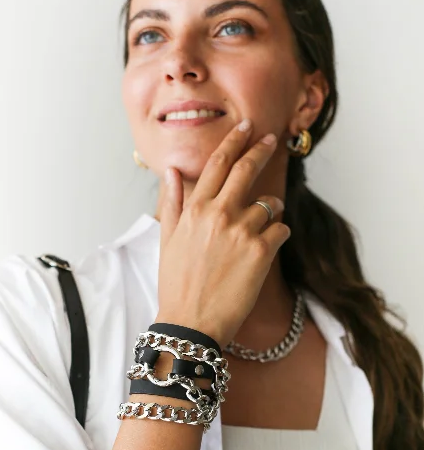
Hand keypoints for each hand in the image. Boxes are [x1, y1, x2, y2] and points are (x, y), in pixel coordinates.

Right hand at [157, 120, 289, 349]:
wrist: (190, 322)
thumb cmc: (176, 285)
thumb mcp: (168, 240)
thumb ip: (173, 202)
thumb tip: (172, 172)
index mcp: (195, 210)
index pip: (218, 164)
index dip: (234, 142)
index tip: (246, 127)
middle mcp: (219, 214)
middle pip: (246, 170)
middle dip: (261, 150)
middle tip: (271, 139)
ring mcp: (242, 232)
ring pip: (270, 204)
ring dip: (271, 209)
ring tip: (263, 225)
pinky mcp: (261, 252)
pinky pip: (281, 230)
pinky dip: (278, 235)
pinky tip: (267, 248)